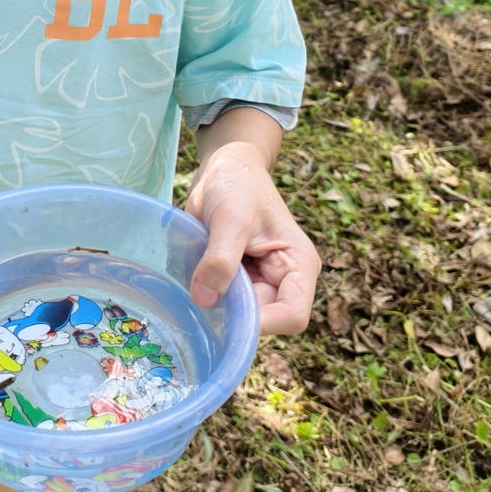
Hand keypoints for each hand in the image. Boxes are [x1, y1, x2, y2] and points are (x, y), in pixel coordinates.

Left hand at [182, 143, 320, 336]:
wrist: (226, 167)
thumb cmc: (238, 184)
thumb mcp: (230, 217)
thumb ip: (221, 258)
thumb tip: (205, 300)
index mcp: (298, 266)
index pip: (293, 315)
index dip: (263, 324)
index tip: (226, 315)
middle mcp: (283, 281)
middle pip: (263, 320)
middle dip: (233, 314)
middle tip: (199, 295)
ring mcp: (259, 282)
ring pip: (240, 315)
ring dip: (216, 304)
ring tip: (195, 280)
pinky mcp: (237, 281)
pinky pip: (223, 302)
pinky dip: (206, 295)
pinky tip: (192, 279)